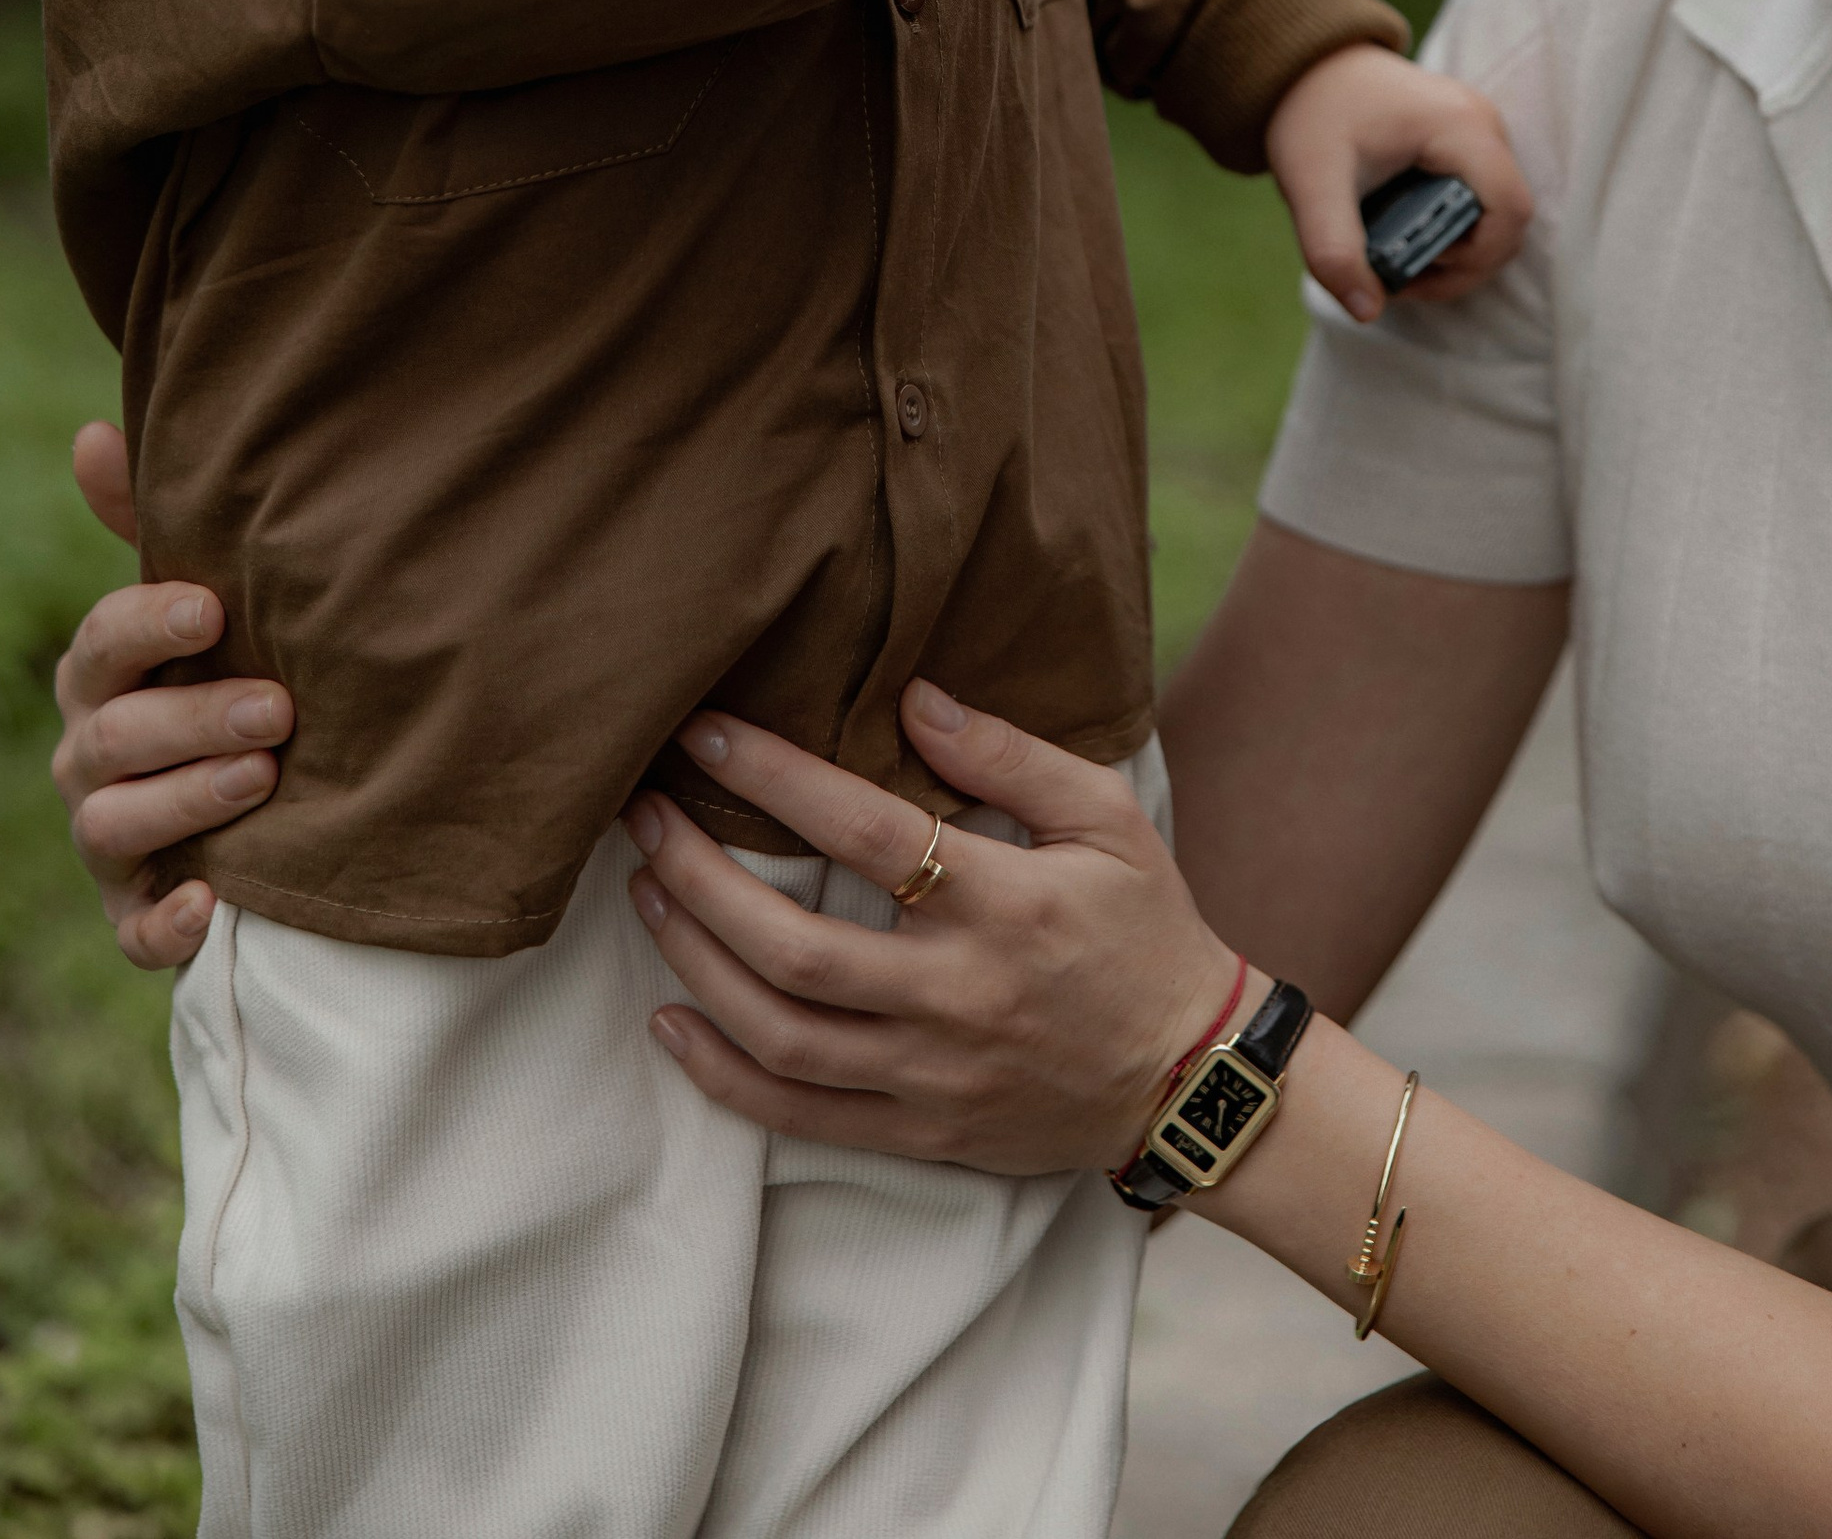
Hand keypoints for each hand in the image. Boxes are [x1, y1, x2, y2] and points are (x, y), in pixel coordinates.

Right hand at [49, 421, 292, 967]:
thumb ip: (152, 524)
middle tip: (276, 709)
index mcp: (105, 675)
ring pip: (114, 826)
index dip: (150, 624)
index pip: (103, 642)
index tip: (213, 608)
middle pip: (115, 739)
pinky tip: (213, 902)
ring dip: (186, 804)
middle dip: (191, 720)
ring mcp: (111, 837)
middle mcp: (92, 756)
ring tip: (263, 783)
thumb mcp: (204, 601)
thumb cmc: (227, 666)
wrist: (265, 786)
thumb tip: (91, 433)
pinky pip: (136, 932)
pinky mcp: (139, 911)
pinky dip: (167, 924)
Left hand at [627, 682, 1243, 1175]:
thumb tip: (913, 697)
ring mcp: (932, 1075)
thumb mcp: (1108, 818)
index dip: (776, 779)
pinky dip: (721, 1075)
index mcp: (1006, 904)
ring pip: (781, 1033)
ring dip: (696, 962)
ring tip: (646, 896)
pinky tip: (669, 1023)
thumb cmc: (1147, 928)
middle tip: (644, 818)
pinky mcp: (918, 1134)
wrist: (1187, 1077)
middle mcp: (958, 995)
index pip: (866, 833)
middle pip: (795, 946)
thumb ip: (1010, 755)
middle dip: (699, 877)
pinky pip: (796, 1117)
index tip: (706, 735)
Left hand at [1267, 44, 1532, 323]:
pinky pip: (1481, 199)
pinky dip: (1452, 230)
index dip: (1475, 260)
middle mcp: (1484, 124)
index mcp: (1461, 127)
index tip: (1415, 273)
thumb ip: (1334, 250)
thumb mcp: (1311, 184)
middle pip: (1509, 221)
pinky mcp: (1466, 141)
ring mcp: (1479, 130)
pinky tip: (1404, 238)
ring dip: (1458, 253)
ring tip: (1397, 262)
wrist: (1302, 64)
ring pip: (1497, 215)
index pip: (1509, 212)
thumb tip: (1366, 311)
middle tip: (1399, 279)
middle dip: (1463, 266)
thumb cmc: (1310, 113)